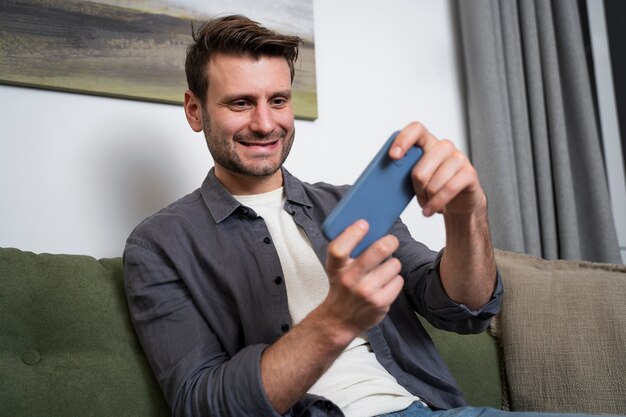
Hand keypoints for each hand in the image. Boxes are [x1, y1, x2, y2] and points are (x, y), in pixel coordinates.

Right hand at [320, 220, 403, 340]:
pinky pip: (399, 280)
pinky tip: (386, 283)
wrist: (340, 319)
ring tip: (384, 269)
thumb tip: (368, 224)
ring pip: (394, 264)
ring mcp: (366, 292)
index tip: (363, 224)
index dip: (352, 234)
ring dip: (392, 264)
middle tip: (391, 241)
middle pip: (377, 251)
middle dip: (390, 241)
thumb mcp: (337, 268)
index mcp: (336, 268)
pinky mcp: (380, 303)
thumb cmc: (342, 288)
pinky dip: (395, 279)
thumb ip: (348, 249)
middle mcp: (349, 280)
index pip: (339, 248)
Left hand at [389, 122, 485, 217]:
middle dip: (417, 189)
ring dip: (428, 199)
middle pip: (420, 169)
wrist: (460, 199)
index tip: (393, 156)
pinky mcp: (469, 172)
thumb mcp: (416, 177)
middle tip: (420, 196)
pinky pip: (449, 189)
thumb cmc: (434, 185)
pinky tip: (433, 210)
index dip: (403, 140)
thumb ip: (404, 172)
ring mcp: (458, 158)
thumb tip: (384, 179)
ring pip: (433, 182)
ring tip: (428, 204)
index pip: (416, 130)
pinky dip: (437, 203)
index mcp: (427, 142)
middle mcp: (444, 146)